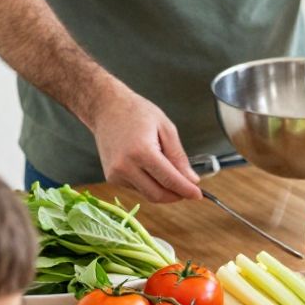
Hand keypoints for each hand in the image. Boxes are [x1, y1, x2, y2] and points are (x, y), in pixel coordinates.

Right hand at [91, 88, 201, 202]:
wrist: (106, 108)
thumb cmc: (136, 112)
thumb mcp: (166, 128)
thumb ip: (179, 157)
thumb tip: (191, 180)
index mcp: (141, 152)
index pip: (169, 180)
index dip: (186, 190)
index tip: (199, 195)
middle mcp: (125, 166)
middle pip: (158, 194)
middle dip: (176, 195)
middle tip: (189, 188)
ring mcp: (116, 174)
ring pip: (148, 194)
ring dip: (163, 190)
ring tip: (168, 171)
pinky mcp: (112, 178)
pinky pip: (138, 188)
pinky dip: (150, 184)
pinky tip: (150, 168)